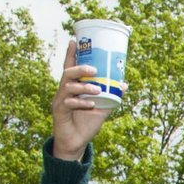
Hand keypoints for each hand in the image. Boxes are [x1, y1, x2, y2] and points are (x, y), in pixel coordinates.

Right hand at [49, 45, 109, 159]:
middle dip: (79, 68)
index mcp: (73, 87)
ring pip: (68, 86)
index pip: (70, 66)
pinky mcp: (59, 112)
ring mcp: (60, 101)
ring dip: (84, 86)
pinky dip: (80, 102)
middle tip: (94, 69)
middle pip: (67, 73)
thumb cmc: (86, 123)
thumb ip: (111, 96)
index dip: (71, 54)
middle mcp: (64, 91)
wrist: (76, 142)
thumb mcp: (102, 107)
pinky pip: (68, 103)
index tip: (74, 40)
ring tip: (98, 90)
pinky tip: (91, 104)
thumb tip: (124, 84)